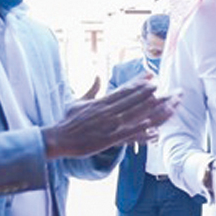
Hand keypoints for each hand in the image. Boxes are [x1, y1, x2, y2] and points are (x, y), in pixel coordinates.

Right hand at [42, 75, 177, 158]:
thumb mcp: (78, 102)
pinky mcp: (106, 139)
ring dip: (144, 107)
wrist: (57, 138)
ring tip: (158, 100)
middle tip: (158, 84)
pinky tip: (149, 125)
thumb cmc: (67, 121)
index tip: (149, 77)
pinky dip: (137, 128)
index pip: (122, 90)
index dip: (137, 84)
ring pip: (129, 114)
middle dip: (144, 92)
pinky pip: (125, 133)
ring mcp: (106, 125)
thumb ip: (91, 89)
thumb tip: (97, 76)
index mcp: (100, 103)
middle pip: (128, 100)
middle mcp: (105, 112)